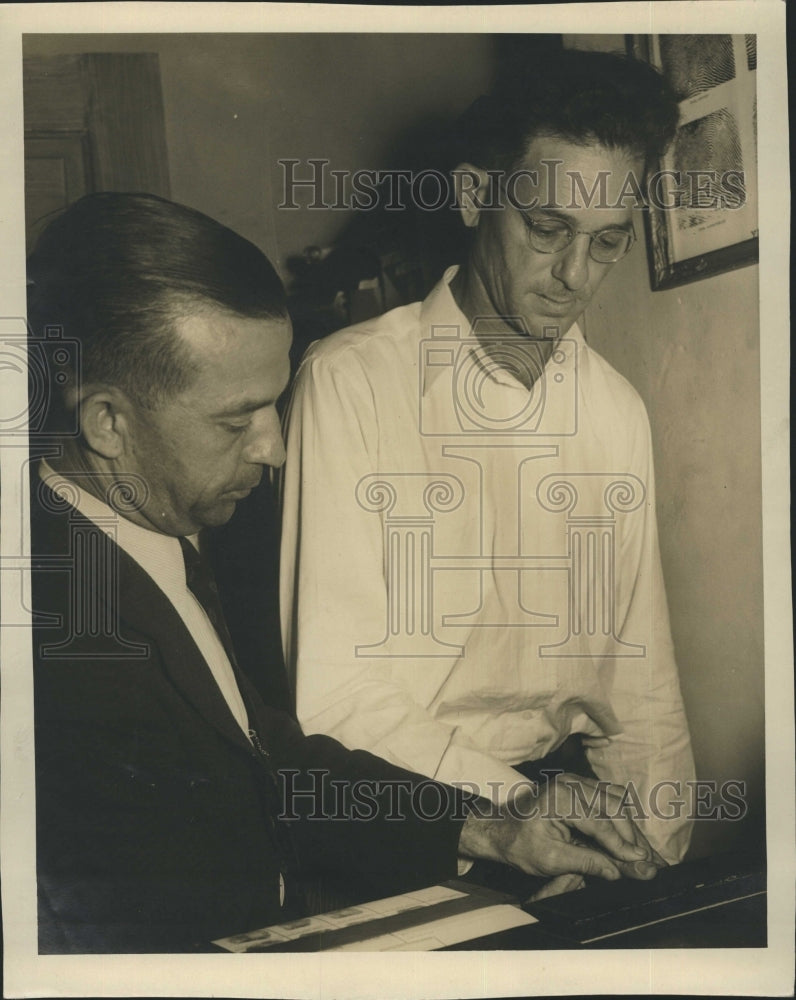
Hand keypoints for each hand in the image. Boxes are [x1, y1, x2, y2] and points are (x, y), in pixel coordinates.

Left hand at [458, 772, 664, 882]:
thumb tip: (619, 871)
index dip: (621, 845)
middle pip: (614, 807)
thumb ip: (587, 862)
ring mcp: (576, 781)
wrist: (501, 828)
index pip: (600, 821)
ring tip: (643, 852)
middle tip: (649, 862)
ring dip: (631, 826)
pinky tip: (630, 838)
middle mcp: (571, 783)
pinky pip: (610, 798)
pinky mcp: (581, 786)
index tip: (640, 863)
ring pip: (616, 800)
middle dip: (632, 836)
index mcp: (560, 797)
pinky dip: (623, 817)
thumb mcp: (551, 860)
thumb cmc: (520, 844)